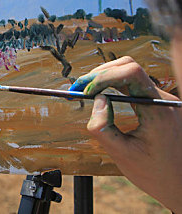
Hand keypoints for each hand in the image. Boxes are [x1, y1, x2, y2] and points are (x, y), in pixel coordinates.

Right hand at [69, 56, 181, 211]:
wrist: (180, 184)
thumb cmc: (156, 174)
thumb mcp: (122, 155)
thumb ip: (103, 127)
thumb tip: (97, 100)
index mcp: (158, 110)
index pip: (130, 73)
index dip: (103, 77)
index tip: (84, 91)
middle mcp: (163, 99)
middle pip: (128, 66)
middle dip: (99, 74)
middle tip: (78, 88)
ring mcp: (162, 99)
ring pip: (130, 72)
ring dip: (105, 77)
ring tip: (85, 91)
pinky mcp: (158, 102)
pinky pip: (133, 84)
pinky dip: (113, 84)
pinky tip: (99, 94)